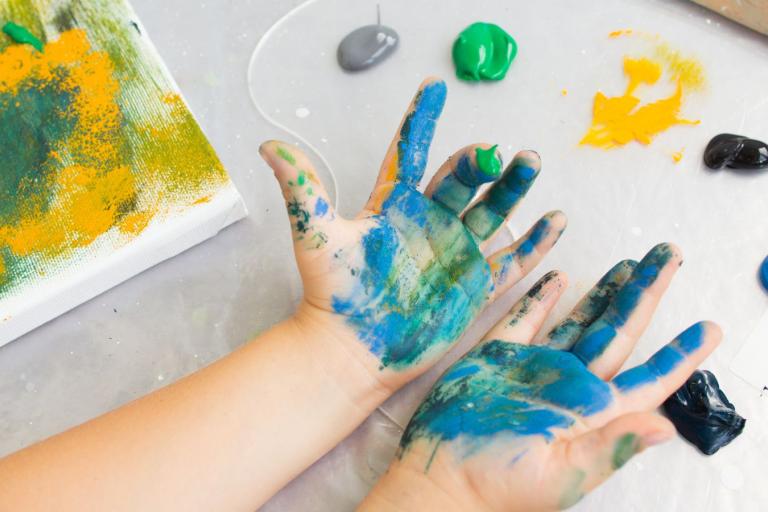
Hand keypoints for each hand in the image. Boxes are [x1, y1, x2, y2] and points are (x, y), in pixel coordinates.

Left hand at [259, 77, 565, 392]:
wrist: (350, 351)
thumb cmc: (331, 294)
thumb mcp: (317, 237)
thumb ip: (302, 190)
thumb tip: (268, 144)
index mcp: (395, 205)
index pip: (413, 152)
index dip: (422, 120)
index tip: (433, 87)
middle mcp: (429, 222)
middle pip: (463, 180)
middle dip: (482, 161)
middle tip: (497, 151)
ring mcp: (455, 252)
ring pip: (492, 212)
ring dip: (513, 188)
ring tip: (531, 163)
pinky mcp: (473, 285)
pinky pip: (511, 260)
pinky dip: (534, 242)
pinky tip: (555, 220)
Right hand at [362, 244, 720, 511]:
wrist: (440, 477)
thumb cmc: (500, 486)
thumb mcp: (561, 474)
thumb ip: (610, 446)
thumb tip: (666, 428)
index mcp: (592, 411)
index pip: (649, 378)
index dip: (680, 354)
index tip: (709, 328)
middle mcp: (569, 384)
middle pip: (619, 331)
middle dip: (645, 294)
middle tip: (668, 256)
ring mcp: (534, 368)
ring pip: (579, 320)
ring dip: (604, 291)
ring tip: (630, 263)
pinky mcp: (497, 357)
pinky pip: (525, 319)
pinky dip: (542, 297)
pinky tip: (561, 276)